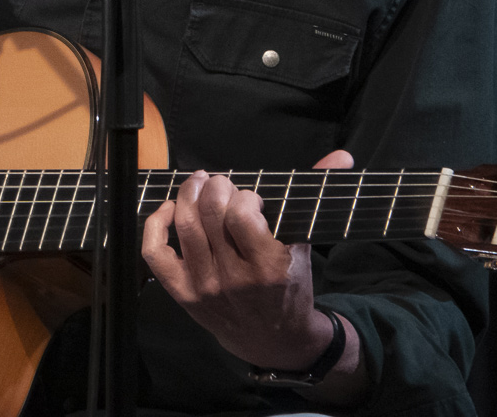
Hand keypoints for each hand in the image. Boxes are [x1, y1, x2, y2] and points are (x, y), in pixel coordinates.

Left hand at [142, 149, 362, 385]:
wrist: (273, 340)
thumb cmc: (290, 287)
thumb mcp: (305, 247)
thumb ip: (314, 199)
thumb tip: (340, 155)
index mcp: (268, 267)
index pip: (240, 214)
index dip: (243, 196)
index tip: (250, 199)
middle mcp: (233, 278)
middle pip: (210, 214)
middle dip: (216, 187)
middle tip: (223, 184)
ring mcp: (204, 287)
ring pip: (185, 226)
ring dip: (189, 194)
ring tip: (200, 184)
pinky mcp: (183, 294)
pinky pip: (155, 254)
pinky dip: (157, 224)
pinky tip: (170, 209)